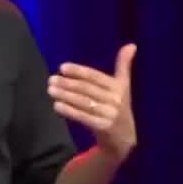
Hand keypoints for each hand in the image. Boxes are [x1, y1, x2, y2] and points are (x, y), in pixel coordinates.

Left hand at [48, 43, 137, 157]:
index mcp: (119, 87)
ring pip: (83, 102)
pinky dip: (69, 111)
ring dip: (65, 95)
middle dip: (67, 83)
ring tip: (51, 90)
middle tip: (51, 79)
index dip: (79, 71)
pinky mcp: (103, 127)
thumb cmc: (120, 108)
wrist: (125, 139)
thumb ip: (124, 65)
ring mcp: (110, 114)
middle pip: (87, 89)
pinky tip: (57, 105)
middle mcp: (115, 99)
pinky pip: (83, 117)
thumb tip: (131, 44)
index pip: (96, 77)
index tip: (62, 67)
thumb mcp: (124, 87)